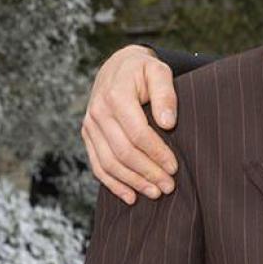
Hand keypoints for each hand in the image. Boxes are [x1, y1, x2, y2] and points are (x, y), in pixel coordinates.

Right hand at [81, 45, 179, 203]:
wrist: (117, 66)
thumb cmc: (143, 71)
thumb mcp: (158, 71)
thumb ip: (165, 94)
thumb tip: (167, 123)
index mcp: (116, 96)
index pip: (137, 133)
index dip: (156, 153)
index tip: (174, 167)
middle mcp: (98, 112)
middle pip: (123, 152)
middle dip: (147, 173)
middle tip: (168, 187)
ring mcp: (90, 125)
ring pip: (109, 163)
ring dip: (132, 182)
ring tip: (154, 193)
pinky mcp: (87, 135)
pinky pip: (97, 165)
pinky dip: (112, 184)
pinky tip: (130, 196)